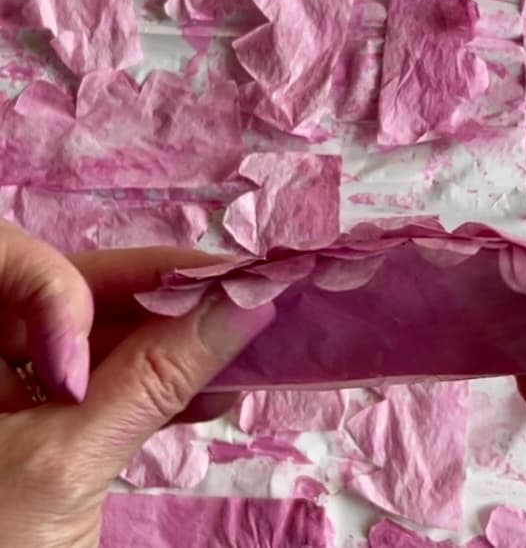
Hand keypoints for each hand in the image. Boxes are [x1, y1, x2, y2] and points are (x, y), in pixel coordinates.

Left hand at [0, 220, 274, 546]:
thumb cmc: (0, 547)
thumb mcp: (67, 464)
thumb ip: (156, 375)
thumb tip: (246, 303)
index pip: (12, 260)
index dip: (73, 281)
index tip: (153, 309)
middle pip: (76, 289)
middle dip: (158, 297)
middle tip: (239, 294)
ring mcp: (22, 384)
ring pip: (105, 334)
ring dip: (176, 340)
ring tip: (244, 338)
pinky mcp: (55, 419)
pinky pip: (114, 380)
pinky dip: (164, 385)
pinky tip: (214, 391)